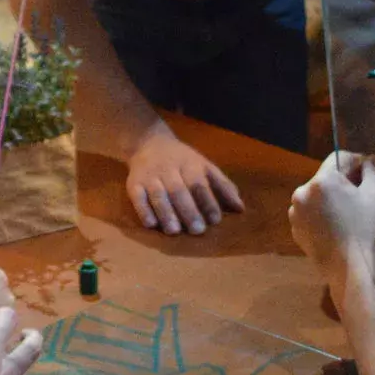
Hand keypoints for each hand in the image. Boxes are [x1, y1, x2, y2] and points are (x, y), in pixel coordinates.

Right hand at [127, 124, 243, 233]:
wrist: (148, 143)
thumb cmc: (182, 160)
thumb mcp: (204, 166)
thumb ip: (222, 186)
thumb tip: (241, 208)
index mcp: (190, 164)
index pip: (199, 183)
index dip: (207, 201)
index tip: (215, 219)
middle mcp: (169, 169)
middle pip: (178, 190)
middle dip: (188, 210)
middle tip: (197, 230)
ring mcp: (150, 176)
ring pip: (158, 195)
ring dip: (166, 213)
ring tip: (174, 231)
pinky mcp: (133, 183)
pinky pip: (137, 197)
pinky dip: (143, 210)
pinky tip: (151, 224)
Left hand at [289, 151, 374, 287]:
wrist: (352, 269)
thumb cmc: (367, 229)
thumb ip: (370, 172)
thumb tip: (368, 160)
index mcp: (321, 181)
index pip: (338, 158)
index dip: (355, 161)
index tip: (368, 169)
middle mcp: (302, 193)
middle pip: (325, 178)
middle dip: (342, 181)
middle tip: (361, 193)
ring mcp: (295, 214)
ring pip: (316, 197)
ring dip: (330, 199)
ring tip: (348, 213)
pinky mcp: (295, 231)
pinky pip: (310, 214)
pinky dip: (321, 215)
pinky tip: (337, 227)